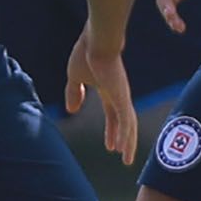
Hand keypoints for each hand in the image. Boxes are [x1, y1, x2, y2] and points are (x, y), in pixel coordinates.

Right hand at [69, 28, 138, 163]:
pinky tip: (124, 148)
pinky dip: (125, 136)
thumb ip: (73, 93)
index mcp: (108, 91)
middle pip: (124, 123)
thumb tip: (72, 110)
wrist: (96, 41)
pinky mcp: (122, 97)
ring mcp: (122, 97)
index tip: (111, 147)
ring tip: (127, 160)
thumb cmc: (86, 54)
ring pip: (129, 125)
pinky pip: (126, 120)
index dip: (112, 131)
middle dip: (123, 140)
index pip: (112, 115)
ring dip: (128, 143)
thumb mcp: (75, 77)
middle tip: (124, 157)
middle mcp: (119, 96)